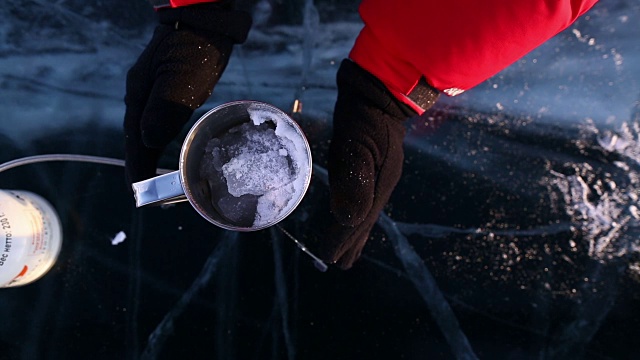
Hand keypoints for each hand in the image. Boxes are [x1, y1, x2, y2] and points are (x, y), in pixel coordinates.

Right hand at [124, 3, 250, 185]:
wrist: (205, 19)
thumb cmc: (196, 48)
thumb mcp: (182, 79)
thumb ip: (164, 109)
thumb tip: (147, 141)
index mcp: (140, 95)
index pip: (134, 141)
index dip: (137, 168)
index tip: (139, 193)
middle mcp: (140, 94)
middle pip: (137, 137)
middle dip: (142, 165)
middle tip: (149, 191)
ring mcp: (151, 88)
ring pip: (147, 128)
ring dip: (150, 152)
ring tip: (157, 174)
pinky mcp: (165, 85)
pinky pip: (158, 118)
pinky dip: (161, 136)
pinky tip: (168, 143)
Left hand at [317, 59, 437, 268]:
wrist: (379, 92)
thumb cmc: (363, 118)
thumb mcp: (357, 148)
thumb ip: (354, 183)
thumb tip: (348, 220)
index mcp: (377, 185)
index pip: (357, 221)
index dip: (342, 240)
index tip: (329, 259)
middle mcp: (381, 184)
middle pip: (365, 221)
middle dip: (352, 242)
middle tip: (341, 263)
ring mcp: (381, 174)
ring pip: (367, 211)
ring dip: (357, 231)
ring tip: (350, 247)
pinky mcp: (376, 165)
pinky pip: (367, 198)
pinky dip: (360, 213)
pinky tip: (355, 212)